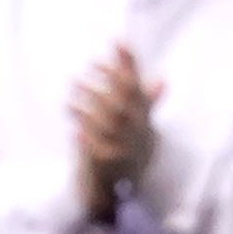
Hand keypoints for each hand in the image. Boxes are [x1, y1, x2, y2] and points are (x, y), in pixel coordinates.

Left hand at [71, 41, 161, 221]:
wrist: (114, 192)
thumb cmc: (126, 155)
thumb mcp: (141, 130)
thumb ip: (146, 105)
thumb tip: (160, 80)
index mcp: (145, 121)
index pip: (138, 86)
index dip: (129, 64)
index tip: (117, 41)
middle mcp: (138, 133)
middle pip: (124, 100)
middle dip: (107, 79)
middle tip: (88, 64)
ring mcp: (124, 148)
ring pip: (107, 120)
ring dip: (88, 101)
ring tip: (72, 88)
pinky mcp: (108, 164)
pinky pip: (95, 147)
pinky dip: (85, 134)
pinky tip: (72, 128)